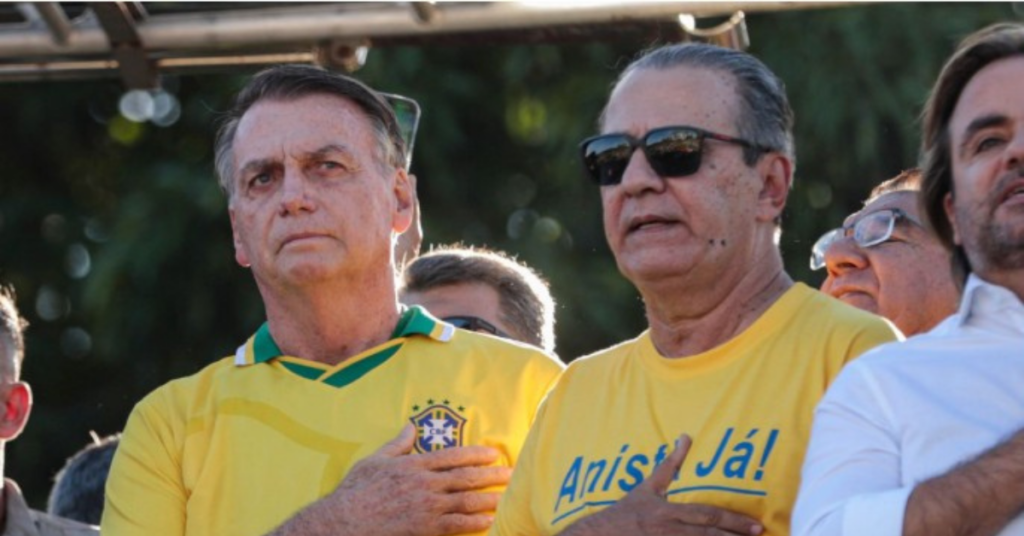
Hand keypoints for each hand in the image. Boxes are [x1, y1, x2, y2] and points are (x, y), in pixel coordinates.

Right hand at [269, 424, 509, 535]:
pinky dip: (474, 523)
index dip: (477, 454)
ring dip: (489, 498)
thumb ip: (397, 445)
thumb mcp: (375, 460)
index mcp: (415, 465)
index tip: (494, 453)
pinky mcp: (424, 528)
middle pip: (466, 477)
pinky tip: (489, 522)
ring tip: (507, 497)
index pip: (453, 456)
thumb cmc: (356, 490)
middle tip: (513, 473)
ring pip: (466, 500)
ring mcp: (427, 506)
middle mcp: (426, 483)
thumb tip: (409, 426)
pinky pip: (455, 525)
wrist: (344, 520)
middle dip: (492, 475)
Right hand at [563, 435, 762, 535]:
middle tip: (759, 535)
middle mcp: (669, 531)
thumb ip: (669, 464)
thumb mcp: (647, 486)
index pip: (706, 516)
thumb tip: (685, 438)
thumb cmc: (627, 510)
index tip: (754, 524)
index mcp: (666, 512)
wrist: (600, 534)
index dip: (732, 521)